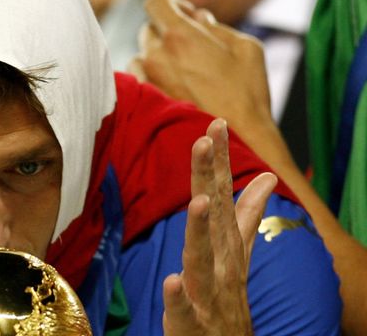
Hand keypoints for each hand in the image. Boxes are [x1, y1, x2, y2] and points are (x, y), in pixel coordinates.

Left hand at [130, 0, 273, 132]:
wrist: (234, 143)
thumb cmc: (247, 95)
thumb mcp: (246, 48)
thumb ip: (217, 27)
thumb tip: (198, 18)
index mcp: (180, 35)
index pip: (155, 2)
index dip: (171, 4)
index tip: (186, 16)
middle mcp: (156, 55)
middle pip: (149, 29)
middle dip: (167, 32)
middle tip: (192, 48)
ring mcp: (146, 80)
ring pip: (141, 56)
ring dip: (158, 58)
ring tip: (184, 74)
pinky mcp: (143, 102)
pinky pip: (138, 81)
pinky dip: (152, 80)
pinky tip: (174, 92)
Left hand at [163, 119, 275, 334]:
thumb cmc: (226, 296)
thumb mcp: (238, 252)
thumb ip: (247, 215)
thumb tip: (266, 175)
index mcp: (224, 242)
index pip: (221, 194)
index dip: (219, 160)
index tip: (216, 123)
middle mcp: (219, 261)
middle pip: (213, 215)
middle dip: (209, 177)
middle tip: (204, 140)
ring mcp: (207, 292)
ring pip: (201, 259)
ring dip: (201, 230)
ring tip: (200, 202)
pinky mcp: (191, 322)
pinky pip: (183, 309)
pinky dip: (178, 296)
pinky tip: (171, 280)